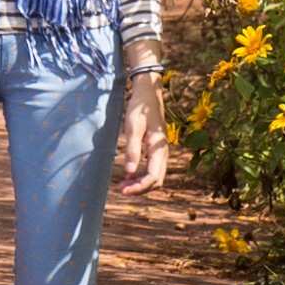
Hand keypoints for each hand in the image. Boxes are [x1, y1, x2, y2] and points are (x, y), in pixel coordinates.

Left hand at [114, 69, 169, 194]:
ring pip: (154, 175)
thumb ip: (132, 149)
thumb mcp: (133, 127)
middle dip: (140, 188)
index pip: (153, 176)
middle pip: (156, 180)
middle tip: (121, 190)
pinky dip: (141, 174)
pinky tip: (129, 174)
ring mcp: (160, 151)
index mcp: (159, 149)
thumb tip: (129, 171)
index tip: (124, 190)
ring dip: (140, 183)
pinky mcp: (155, 149)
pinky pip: (151, 168)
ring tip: (123, 185)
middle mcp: (163, 152)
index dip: (139, 187)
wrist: (148, 94)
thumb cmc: (140, 108)